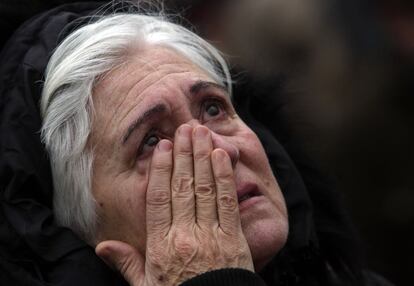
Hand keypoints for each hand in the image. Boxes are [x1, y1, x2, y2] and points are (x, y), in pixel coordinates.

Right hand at [96, 124, 252, 284]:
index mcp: (161, 244)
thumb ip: (126, 263)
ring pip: (205, 188)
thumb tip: (102, 246)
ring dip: (203, 157)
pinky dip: (224, 177)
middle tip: (184, 128)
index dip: (161, 168)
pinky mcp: (234, 238)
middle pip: (183, 185)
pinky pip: (228, 202)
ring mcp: (211, 234)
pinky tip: (221, 156)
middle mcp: (185, 234)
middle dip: (184, 154)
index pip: (159, 197)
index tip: (163, 146)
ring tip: (201, 132)